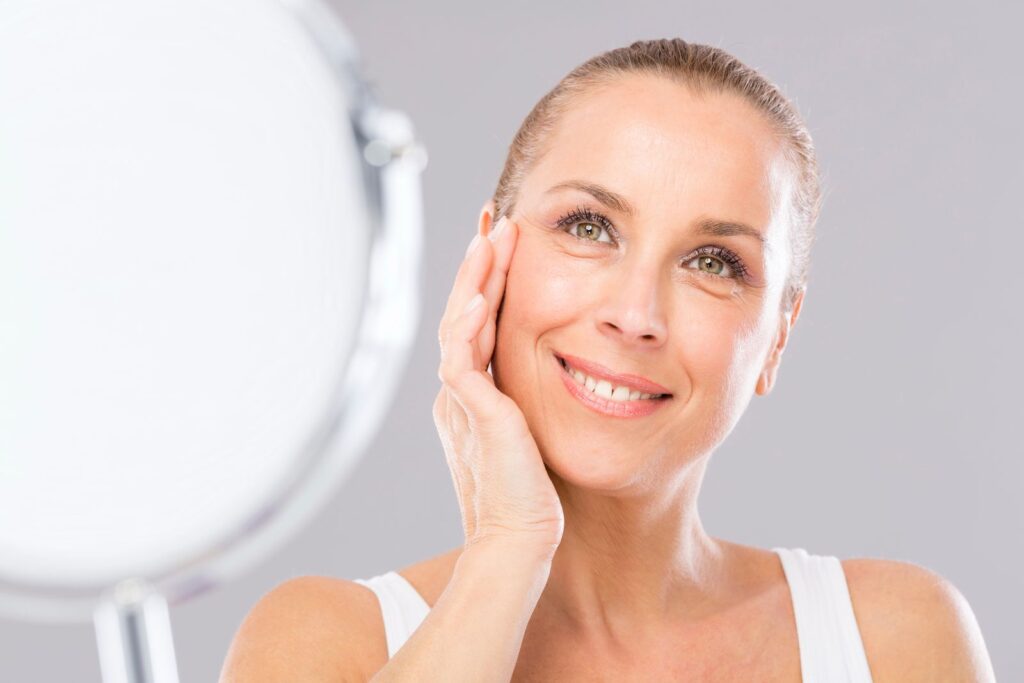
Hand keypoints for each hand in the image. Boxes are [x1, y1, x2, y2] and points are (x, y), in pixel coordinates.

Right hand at [433, 213, 564, 555]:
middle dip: (482, 266)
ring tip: (493, 237)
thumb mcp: (537, 436)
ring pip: (459, 325)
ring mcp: (461, 402)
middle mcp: (461, 393)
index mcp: (474, 396)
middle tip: (497, 221)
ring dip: (477, 280)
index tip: (508, 244)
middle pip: (464, 312)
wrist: (519, 542)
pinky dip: (470, 326)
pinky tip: (483, 295)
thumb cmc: (535, 499)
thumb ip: (537, 404)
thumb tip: (572, 379)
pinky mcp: (471, 415)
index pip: (479, 324)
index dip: (491, 282)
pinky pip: (462, 361)